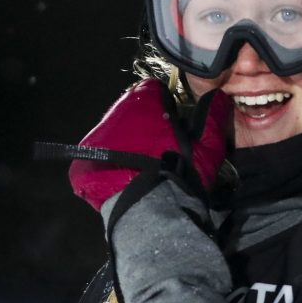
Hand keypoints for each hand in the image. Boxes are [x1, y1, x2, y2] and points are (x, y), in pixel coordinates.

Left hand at [68, 79, 232, 210]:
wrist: (152, 211)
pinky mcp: (82, 166)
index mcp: (142, 102)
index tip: (173, 122)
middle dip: (144, 125)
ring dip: (126, 145)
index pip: (152, 91)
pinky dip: (109, 167)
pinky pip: (98, 160)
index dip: (165, 105)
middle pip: (130, 113)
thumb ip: (213, 115)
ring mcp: (95, 140)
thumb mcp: (208, 144)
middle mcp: (113, 115)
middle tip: (160, 148)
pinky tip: (124, 180)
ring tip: (142, 167)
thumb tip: (218, 96)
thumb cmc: (181, 172)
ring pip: (113, 135)